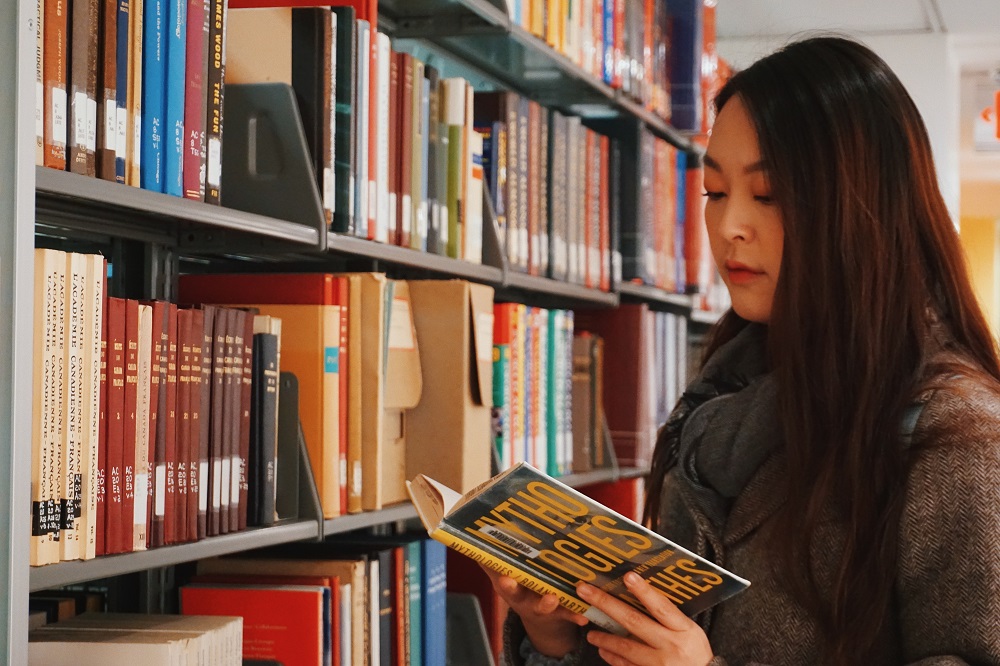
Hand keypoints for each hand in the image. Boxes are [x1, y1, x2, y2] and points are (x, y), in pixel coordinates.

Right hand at [480, 565, 588, 657]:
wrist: (542, 619)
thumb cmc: (522, 589)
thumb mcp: (504, 577)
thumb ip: (492, 561)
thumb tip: (472, 537)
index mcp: (509, 587)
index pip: (501, 580)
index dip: (501, 579)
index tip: (503, 577)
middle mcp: (522, 599)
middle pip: (515, 595)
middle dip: (513, 590)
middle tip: (511, 583)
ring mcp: (540, 607)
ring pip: (542, 606)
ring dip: (546, 603)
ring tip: (552, 598)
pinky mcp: (559, 613)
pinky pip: (567, 614)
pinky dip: (575, 615)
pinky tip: (583, 616)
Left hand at [578, 571, 713, 665]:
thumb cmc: (696, 653)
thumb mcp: (690, 631)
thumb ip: (669, 618)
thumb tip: (640, 595)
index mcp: (683, 629)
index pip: (661, 606)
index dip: (644, 591)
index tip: (628, 576)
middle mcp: (671, 646)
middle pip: (635, 622)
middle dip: (607, 605)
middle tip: (586, 592)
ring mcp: (660, 664)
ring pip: (626, 647)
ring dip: (605, 638)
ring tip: (591, 632)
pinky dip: (613, 657)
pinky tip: (603, 650)